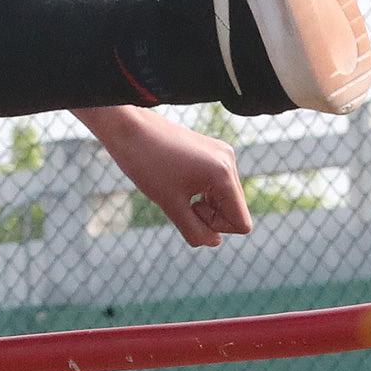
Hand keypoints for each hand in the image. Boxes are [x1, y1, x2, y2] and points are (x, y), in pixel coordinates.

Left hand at [74, 105, 252, 247]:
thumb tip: (215, 242)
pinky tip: (179, 183)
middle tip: (180, 202)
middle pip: (235, 211)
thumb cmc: (146, 165)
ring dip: (205, 205)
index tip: (190, 211)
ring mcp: (222, 154)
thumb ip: (195, 231)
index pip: (241, 223)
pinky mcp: (212, 151)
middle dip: (209, 216)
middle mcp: (229, 161)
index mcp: (223, 174)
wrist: (128, 128)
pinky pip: (218, 185)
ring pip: (226, 199)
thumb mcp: (171, 205)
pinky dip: (202, 193)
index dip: (215, 228)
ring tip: (177, 190)